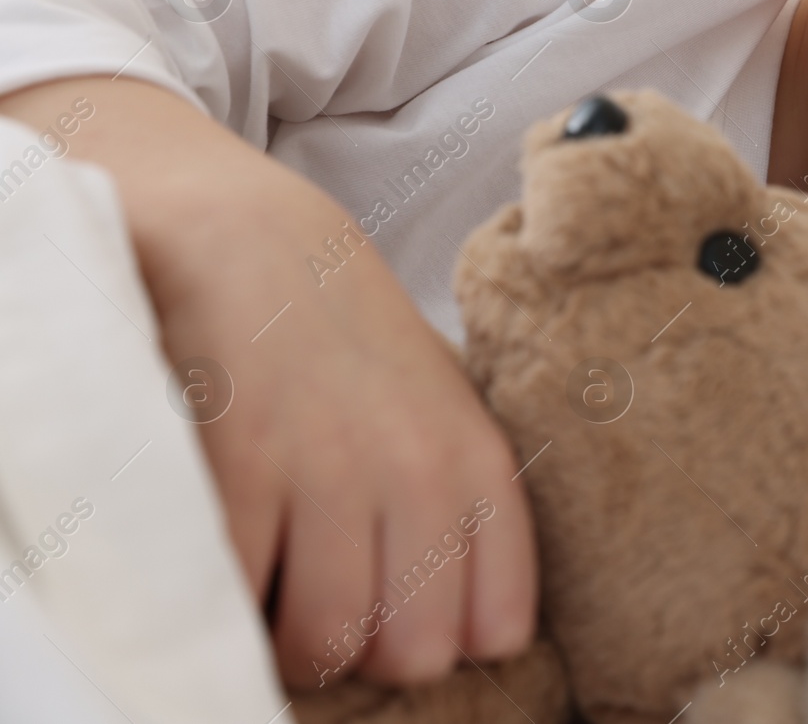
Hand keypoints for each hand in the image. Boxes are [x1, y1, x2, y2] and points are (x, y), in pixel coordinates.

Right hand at [0, 77, 536, 689]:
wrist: (250, 240)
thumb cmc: (346, 343)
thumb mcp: (440, 413)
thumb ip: (458, 515)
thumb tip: (460, 635)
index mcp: (479, 465)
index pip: (496, 627)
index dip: (439, 637)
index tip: (397, 611)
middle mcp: (420, 470)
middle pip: (411, 656)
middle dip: (362, 643)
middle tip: (321, 591)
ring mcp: (334, 466)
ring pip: (324, 643)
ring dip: (284, 630)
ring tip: (270, 573)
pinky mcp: (244, 459)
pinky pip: (239, 597)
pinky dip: (222, 594)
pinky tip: (224, 543)